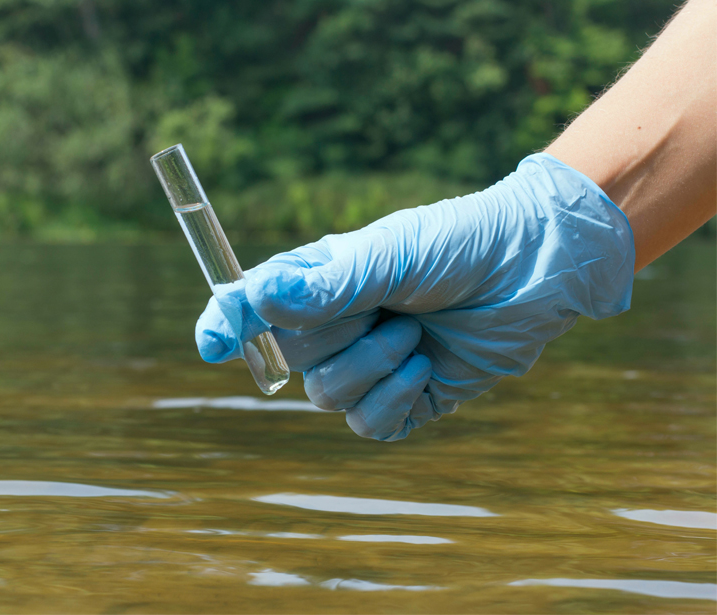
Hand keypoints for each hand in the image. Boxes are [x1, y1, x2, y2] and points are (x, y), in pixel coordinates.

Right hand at [196, 153, 634, 440]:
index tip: (212, 344)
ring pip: (327, 395)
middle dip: (333, 338)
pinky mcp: (405, 398)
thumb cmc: (459, 242)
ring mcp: (370, 364)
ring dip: (372, 365)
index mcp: (320, 280)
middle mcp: (337, 324)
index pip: (253, 308)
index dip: (226, 325)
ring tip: (415, 330)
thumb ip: (326, 282)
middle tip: (382, 306)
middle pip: (288, 357)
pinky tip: (425, 366)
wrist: (533, 269)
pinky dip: (394, 398)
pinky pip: (369, 424)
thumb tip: (255, 296)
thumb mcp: (391, 253)